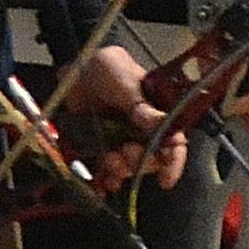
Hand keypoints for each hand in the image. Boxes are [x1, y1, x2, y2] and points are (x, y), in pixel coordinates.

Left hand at [55, 40, 158, 187]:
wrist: (75, 67)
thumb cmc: (108, 67)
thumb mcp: (127, 84)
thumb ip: (143, 108)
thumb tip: (165, 129)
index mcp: (157, 115)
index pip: (173, 143)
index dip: (172, 162)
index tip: (165, 179)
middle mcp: (143, 131)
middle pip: (150, 160)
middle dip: (139, 162)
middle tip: (125, 151)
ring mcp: (121, 140)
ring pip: (128, 167)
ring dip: (120, 170)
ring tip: (108, 159)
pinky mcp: (101, 146)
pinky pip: (104, 170)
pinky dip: (103, 179)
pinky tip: (99, 181)